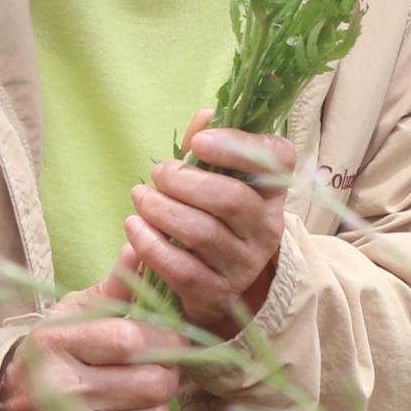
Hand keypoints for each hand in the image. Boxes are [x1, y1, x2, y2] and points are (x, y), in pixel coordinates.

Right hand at [0, 279, 178, 410]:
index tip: (170, 340)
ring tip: (135, 400)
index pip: (130, 340)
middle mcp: (58, 389)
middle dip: (166, 375)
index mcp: (55, 344)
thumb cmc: (49, 361)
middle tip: (154, 372)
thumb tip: (139, 246)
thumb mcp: (71, 318)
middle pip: (152, 383)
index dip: (165, 340)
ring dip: (155, 409)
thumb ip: (112, 288)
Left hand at [118, 121, 291, 339]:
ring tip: (140, 197)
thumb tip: (206, 115)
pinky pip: (181, 268)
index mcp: (271, 192)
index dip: (239, 146)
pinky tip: (133, 227)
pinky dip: (151, 244)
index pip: (277, 159)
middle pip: (231, 199)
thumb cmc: (212, 220)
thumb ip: (209, 147)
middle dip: (185, 181)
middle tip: (159, 173)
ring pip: (202, 232)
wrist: (218, 288)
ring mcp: (243, 265)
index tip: (199, 142)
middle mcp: (266, 229)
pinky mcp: (216, 294)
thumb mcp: (216, 182)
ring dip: (162, 209)